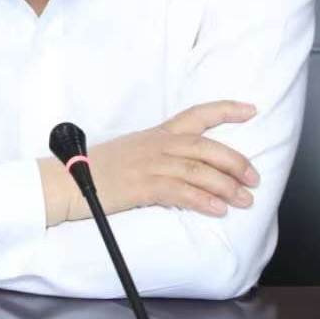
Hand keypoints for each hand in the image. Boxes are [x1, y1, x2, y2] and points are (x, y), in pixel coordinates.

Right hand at [38, 100, 260, 226]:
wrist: (65, 180)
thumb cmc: (95, 169)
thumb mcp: (131, 152)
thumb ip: (159, 155)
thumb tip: (188, 168)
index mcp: (156, 133)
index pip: (197, 114)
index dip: (226, 110)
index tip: (251, 110)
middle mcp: (157, 145)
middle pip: (206, 147)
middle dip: (235, 162)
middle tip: (254, 178)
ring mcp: (149, 164)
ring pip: (198, 170)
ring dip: (226, 186)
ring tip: (244, 200)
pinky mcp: (142, 186)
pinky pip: (180, 191)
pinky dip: (203, 200)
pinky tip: (218, 209)